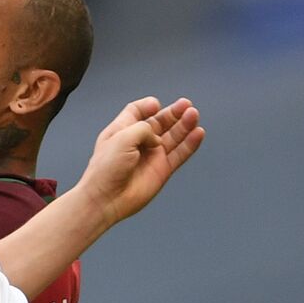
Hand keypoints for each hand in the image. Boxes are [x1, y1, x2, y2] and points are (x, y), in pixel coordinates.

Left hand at [78, 97, 204, 226]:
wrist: (107, 198)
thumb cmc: (106, 168)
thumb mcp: (122, 137)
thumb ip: (144, 129)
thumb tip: (158, 139)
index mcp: (122, 131)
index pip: (137, 112)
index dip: (147, 106)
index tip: (156, 104)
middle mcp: (138, 142)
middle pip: (159, 122)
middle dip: (173, 113)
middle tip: (186, 105)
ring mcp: (151, 156)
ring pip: (173, 136)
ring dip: (184, 125)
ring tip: (193, 115)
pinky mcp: (162, 170)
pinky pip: (180, 154)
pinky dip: (190, 144)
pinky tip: (198, 133)